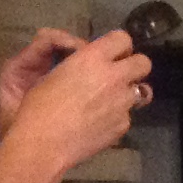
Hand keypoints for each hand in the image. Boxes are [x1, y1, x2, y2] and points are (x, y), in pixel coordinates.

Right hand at [0, 28, 151, 176]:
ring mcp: (122, 103)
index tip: (111, 54)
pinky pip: (127, 115)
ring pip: (140, 91)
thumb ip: (81, 63)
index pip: (123, 39)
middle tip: (119, 75)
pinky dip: (116, 117)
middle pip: (143, 63)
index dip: (119, 46)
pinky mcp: (123, 125)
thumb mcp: (55, 72)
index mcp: (93, 58)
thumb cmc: (39, 105)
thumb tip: (90, 62)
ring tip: (108, 102)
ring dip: (127, 93)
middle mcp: (114, 77)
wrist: (43, 143)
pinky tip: (99, 124)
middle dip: (134, 66)